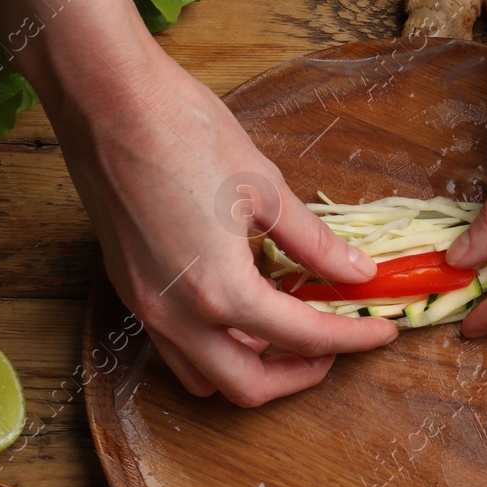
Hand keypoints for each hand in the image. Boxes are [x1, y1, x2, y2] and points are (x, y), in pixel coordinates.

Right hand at [49, 43, 396, 405]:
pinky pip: (176, 346)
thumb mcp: (264, 188)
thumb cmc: (182, 131)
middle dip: (299, 374)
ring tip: (286, 329)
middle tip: (334, 346)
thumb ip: (313, 242)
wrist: (105, 99)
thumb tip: (356, 272)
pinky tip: (241, 307)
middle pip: (248, 387)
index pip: (303, 337)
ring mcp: (147, 307)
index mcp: (220, 291)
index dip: (352, 338)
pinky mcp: (130, 288)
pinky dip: (215, 345)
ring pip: (204, 376)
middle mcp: (178, 315)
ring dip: (251, 367)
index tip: (381, 331)